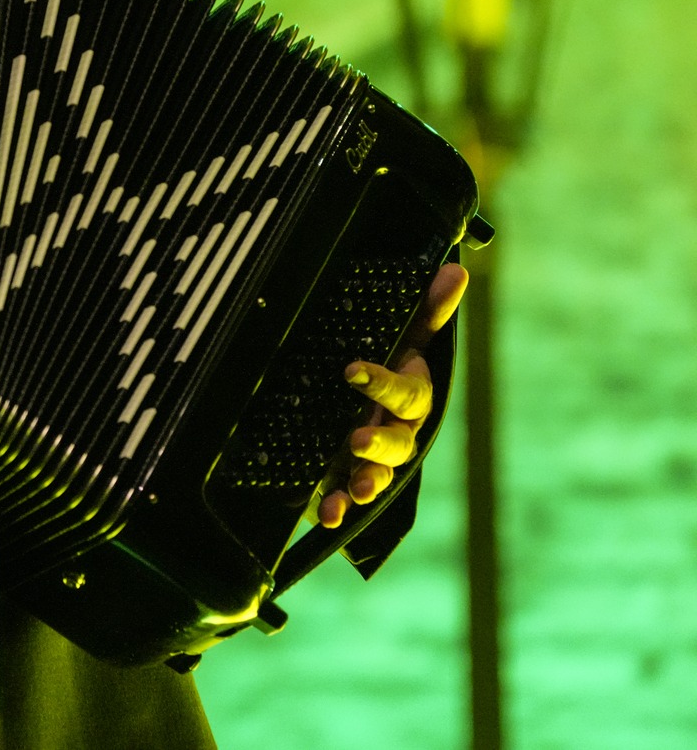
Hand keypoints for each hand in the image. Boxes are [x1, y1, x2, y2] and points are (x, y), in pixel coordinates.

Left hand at [315, 261, 468, 527]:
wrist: (355, 409)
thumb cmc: (385, 370)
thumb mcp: (402, 340)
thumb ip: (427, 311)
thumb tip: (456, 270)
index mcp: (411, 397)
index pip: (408, 391)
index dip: (383, 382)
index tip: (352, 370)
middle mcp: (397, 432)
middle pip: (398, 443)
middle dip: (379, 444)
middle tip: (354, 440)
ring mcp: (374, 460)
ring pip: (379, 475)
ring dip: (368, 482)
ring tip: (357, 487)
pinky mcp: (347, 480)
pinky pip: (346, 497)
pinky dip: (338, 507)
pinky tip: (327, 514)